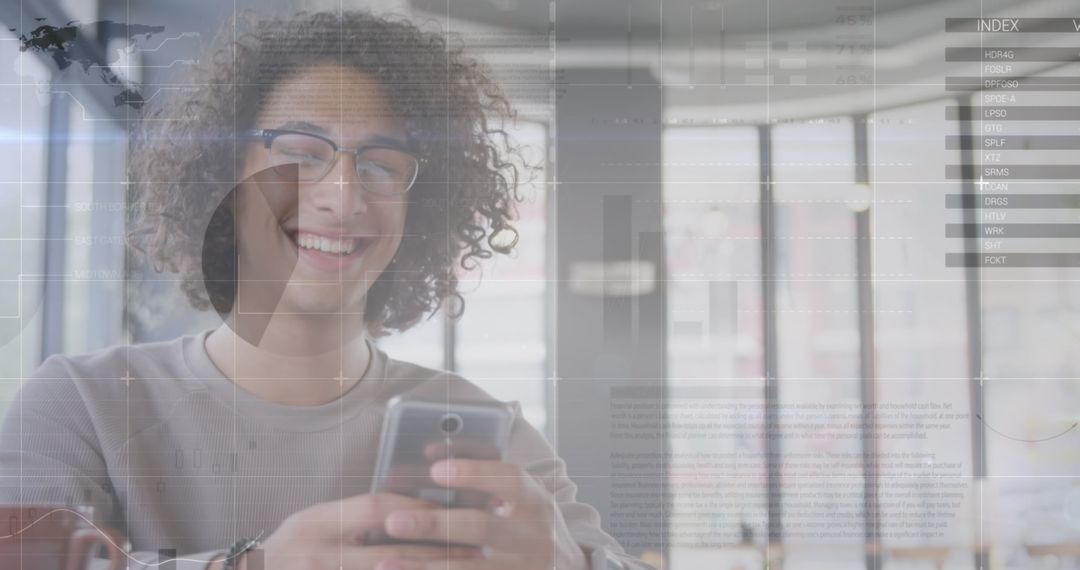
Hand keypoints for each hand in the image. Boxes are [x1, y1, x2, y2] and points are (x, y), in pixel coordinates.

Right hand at [213, 493, 480, 569]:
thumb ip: (354, 516)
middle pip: (395, 554)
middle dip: (440, 552)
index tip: (452, 511)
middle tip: (477, 548)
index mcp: (319, 525)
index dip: (420, 509)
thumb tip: (407, 509)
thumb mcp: (313, 523)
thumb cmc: (287, 551)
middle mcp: (321, 556)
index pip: (380, 509)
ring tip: (469, 568)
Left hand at [375, 459, 588, 569]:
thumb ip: (481, 472)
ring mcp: (520, 565)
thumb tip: (429, 450)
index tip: (436, 470)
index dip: (472, 473)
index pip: (506, 479)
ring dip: (423, 565)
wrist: (567, 565)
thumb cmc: (529, 518)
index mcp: (532, 498)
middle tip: (393, 521)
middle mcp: (529, 532)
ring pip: (467, 568)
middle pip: (479, 527)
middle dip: (434, 525)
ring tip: (384, 563)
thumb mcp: (521, 492)